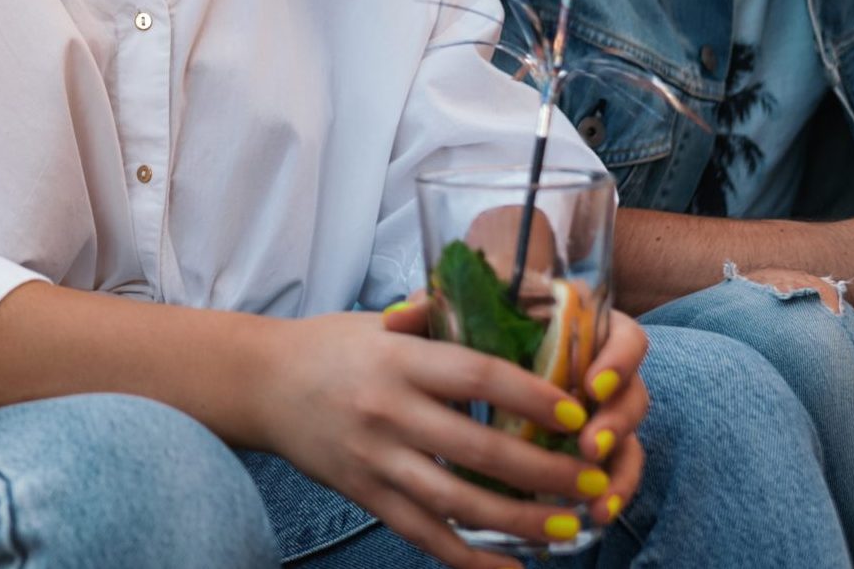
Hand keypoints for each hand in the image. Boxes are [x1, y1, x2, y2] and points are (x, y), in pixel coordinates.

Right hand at [256, 308, 640, 568]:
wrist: (260, 383)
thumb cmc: (329, 346)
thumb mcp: (380, 320)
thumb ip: (437, 320)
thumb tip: (503, 309)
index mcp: (399, 359)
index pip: (477, 376)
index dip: (531, 397)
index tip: (575, 413)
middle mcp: (388, 411)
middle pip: (479, 449)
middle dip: (545, 471)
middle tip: (594, 480)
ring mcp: (375, 459)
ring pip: (458, 503)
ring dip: (521, 523)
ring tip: (570, 530)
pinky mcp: (364, 495)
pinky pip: (423, 535)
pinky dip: (468, 560)